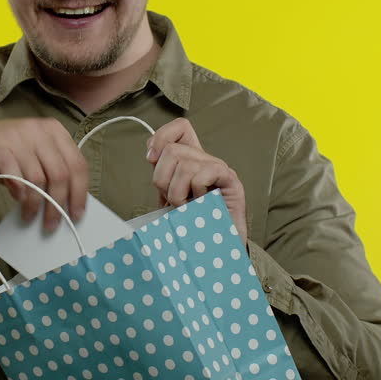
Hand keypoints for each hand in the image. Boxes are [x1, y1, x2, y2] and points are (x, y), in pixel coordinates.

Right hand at [0, 118, 87, 231]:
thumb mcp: (33, 157)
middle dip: (58, 204)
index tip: (77, 214)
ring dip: (35, 204)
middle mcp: (38, 130)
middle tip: (52, 224)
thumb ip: (50, 172)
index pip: (77, 163)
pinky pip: (15, 174)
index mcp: (53, 130)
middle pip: (60, 173)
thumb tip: (68, 204)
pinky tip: (17, 200)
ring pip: (38, 179)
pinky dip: (18, 192)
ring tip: (29, 217)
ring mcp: (17, 136)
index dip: (80, 192)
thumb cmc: (2, 154)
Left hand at [146, 118, 247, 246]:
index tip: (151, 159)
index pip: (180, 128)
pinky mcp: (231, 181)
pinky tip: (202, 205)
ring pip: (183, 164)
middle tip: (173, 200)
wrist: (215, 251)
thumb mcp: (168, 199)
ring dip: (177, 193)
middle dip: (162, 179)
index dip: (161, 137)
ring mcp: (219, 169)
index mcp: (191, 161)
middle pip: (172, 149)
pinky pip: (202, 174)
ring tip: (186, 207)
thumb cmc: (191, 227)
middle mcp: (205, 160)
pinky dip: (195, 192)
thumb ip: (162, 177)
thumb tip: (149, 155)